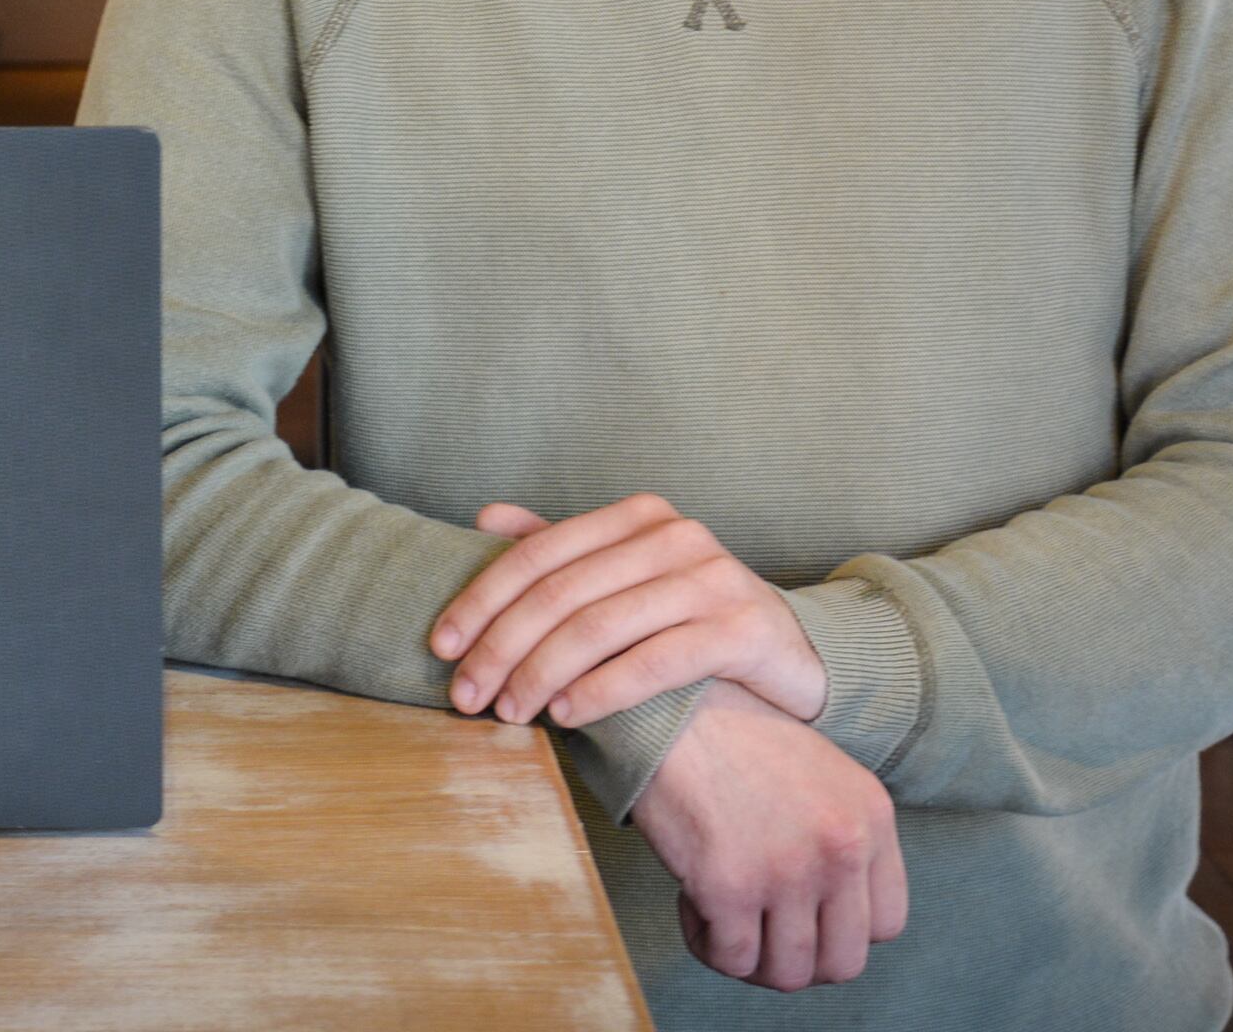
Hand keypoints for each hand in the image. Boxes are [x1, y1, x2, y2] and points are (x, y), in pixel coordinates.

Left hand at [432, 494, 826, 727]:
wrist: (791, 655)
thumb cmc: (691, 619)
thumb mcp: (626, 579)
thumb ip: (562, 550)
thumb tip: (485, 517)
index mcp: (635, 517)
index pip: (537, 555)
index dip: (481, 600)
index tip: (441, 646)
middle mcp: (674, 536)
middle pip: (561, 593)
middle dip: (502, 648)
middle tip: (466, 696)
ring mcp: (712, 578)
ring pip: (600, 628)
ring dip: (542, 675)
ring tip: (509, 713)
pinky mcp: (742, 627)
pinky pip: (656, 661)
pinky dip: (602, 690)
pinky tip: (567, 714)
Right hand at [633, 680, 907, 991]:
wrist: (668, 703)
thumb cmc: (732, 733)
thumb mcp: (821, 772)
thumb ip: (842, 836)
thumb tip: (832, 910)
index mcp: (872, 817)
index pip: (887, 925)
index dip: (841, 932)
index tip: (804, 916)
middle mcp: (841, 849)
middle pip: (842, 962)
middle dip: (798, 959)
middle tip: (760, 931)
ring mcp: (787, 871)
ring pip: (786, 973)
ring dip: (752, 959)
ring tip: (723, 918)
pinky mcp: (728, 886)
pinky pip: (730, 959)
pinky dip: (708, 945)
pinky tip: (691, 903)